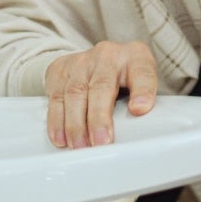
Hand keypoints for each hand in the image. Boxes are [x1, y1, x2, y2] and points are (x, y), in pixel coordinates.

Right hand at [43, 40, 157, 148]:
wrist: (99, 57)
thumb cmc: (125, 74)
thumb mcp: (143, 81)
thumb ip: (145, 97)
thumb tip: (139, 115)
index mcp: (134, 57)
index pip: (142, 72)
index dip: (142, 91)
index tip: (140, 109)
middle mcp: (106, 55)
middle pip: (101, 86)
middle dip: (99, 117)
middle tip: (100, 142)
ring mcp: (81, 61)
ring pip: (74, 93)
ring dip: (75, 124)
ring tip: (80, 145)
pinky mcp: (60, 70)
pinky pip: (55, 97)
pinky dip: (56, 121)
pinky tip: (61, 137)